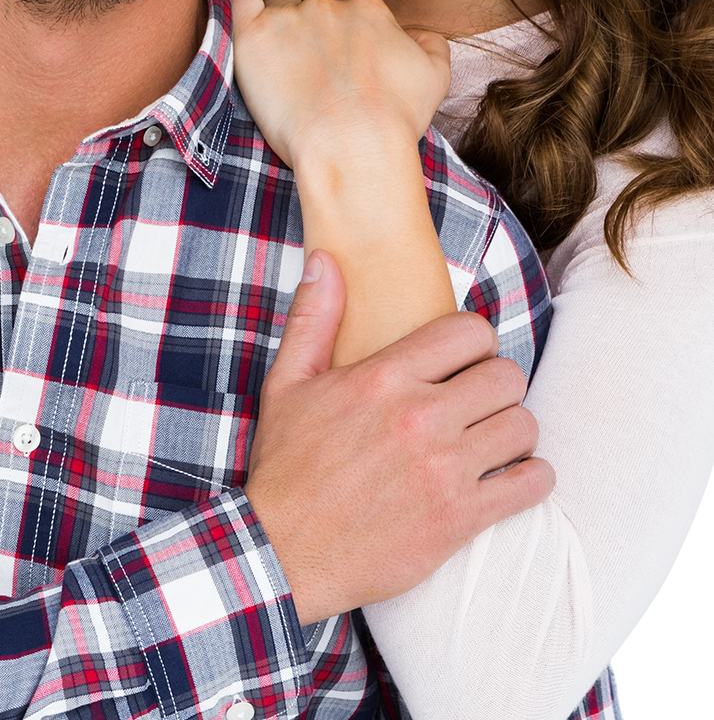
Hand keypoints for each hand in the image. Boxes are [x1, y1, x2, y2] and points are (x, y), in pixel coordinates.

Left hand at [231, 0, 450, 170]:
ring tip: (280, 55)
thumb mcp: (435, 77)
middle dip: (314, 32)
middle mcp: (330, 4)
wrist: (352, 146)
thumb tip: (417, 35)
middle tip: (312, 73)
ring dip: (280, 19)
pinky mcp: (255, 34)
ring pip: (279, 1)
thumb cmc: (394, 120)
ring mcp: (290, 16)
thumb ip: (430, 44)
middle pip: (316, 8)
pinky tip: (248, 14)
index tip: (342, 68)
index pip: (353, 12)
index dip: (347, 40)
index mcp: (370, 10)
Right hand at [245, 252, 554, 623]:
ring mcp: (443, 469)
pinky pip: (529, 484)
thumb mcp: (287, 383)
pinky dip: (532, 478)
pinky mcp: (458, 519)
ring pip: (523, 426)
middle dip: (498, 384)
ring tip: (495, 438)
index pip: (470, 332)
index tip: (466, 359)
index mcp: (385, 377)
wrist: (280, 553)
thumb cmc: (286, 466)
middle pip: (506, 375)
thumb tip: (324, 260)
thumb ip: (313, 316)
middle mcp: (420, 417)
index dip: (476, 341)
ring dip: (515, 431)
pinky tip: (512, 478)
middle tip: (481, 401)